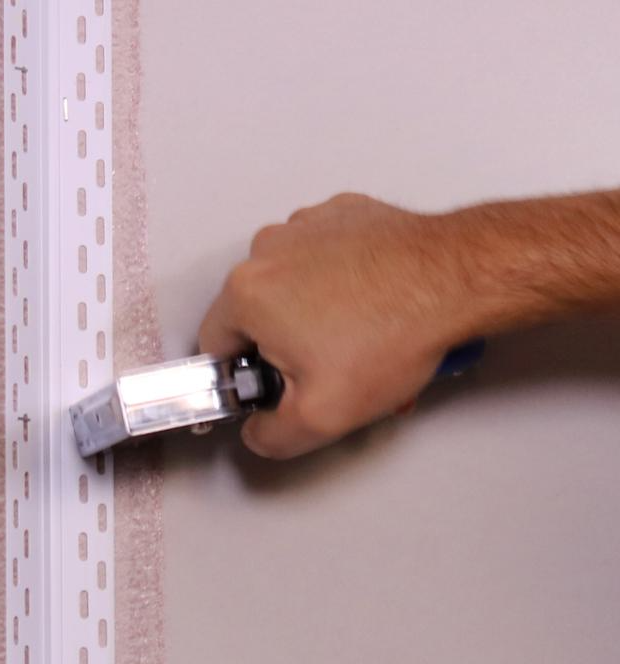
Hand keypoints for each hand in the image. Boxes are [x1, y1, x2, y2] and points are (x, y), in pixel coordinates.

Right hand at [198, 193, 470, 458]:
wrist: (461, 277)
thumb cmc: (397, 331)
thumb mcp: (322, 417)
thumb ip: (270, 436)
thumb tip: (258, 430)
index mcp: (245, 293)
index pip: (216, 346)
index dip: (249, 375)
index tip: (284, 383)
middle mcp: (267, 250)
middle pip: (254, 314)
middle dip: (287, 344)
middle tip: (334, 364)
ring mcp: (306, 225)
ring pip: (289, 283)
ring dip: (314, 309)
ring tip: (361, 332)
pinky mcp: (342, 214)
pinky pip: (323, 254)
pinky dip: (340, 277)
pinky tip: (372, 300)